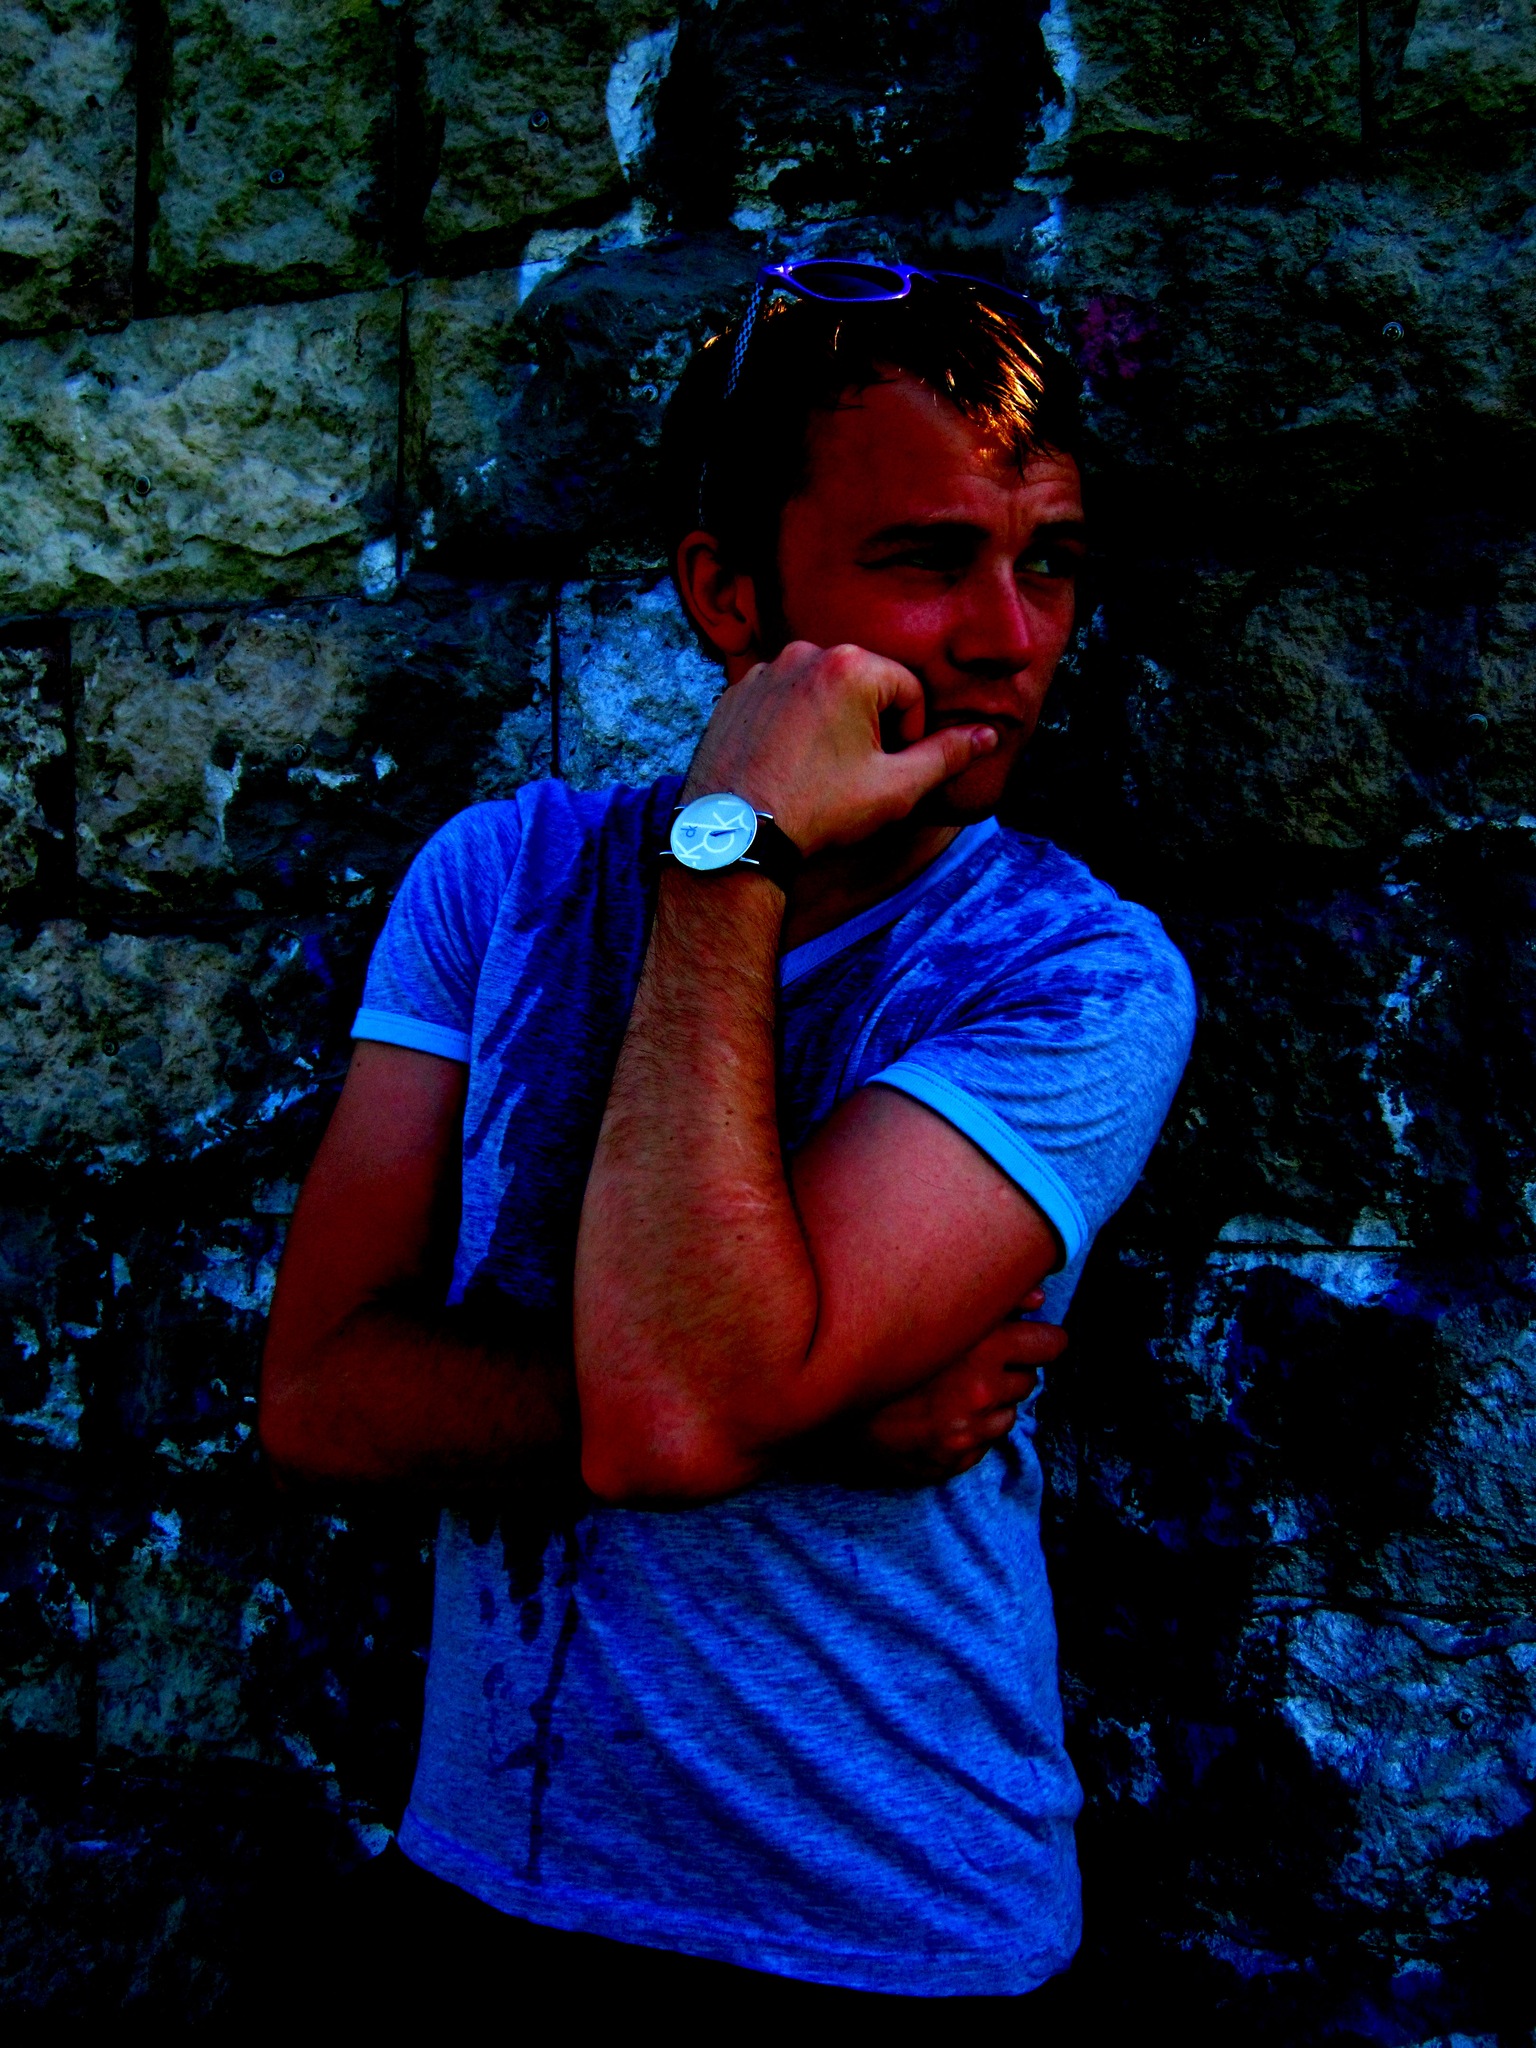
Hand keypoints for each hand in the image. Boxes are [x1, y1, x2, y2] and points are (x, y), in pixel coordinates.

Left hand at [682, 640, 998, 854]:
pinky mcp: (735, 693)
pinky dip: (791, 725)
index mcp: (851, 666)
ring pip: (821, 691)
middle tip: (852, 775)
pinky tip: (786, 765)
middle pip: (864, 685)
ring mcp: (765, 671)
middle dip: (869, 725)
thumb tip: (988, 735)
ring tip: (818, 772)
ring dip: (830, 723)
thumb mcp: (896, 788)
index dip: (908, 736)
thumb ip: (947, 755)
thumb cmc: (818, 811)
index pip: (908, 691)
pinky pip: (782, 699)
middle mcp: (804, 653)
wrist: (734, 836)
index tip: (886, 771)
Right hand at [849, 1299, 1066, 1485]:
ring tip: (952, 1388)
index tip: (1027, 1339)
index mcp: (985, 1348)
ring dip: (990, 1403)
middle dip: (1009, 1370)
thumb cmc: (880, 1334)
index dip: (1038, 1339)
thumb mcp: (938, 1303)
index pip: (1052, 1345)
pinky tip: (938, 1415)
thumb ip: (993, 1295)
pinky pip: (981, 1446)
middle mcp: (982, 1392)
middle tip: (975, 1361)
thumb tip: (1038, 1299)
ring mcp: (966, 1432)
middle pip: (1029, 1381)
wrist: (822, 1387)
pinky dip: (968, 1432)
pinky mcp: (950, 1462)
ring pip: (1008, 1416)